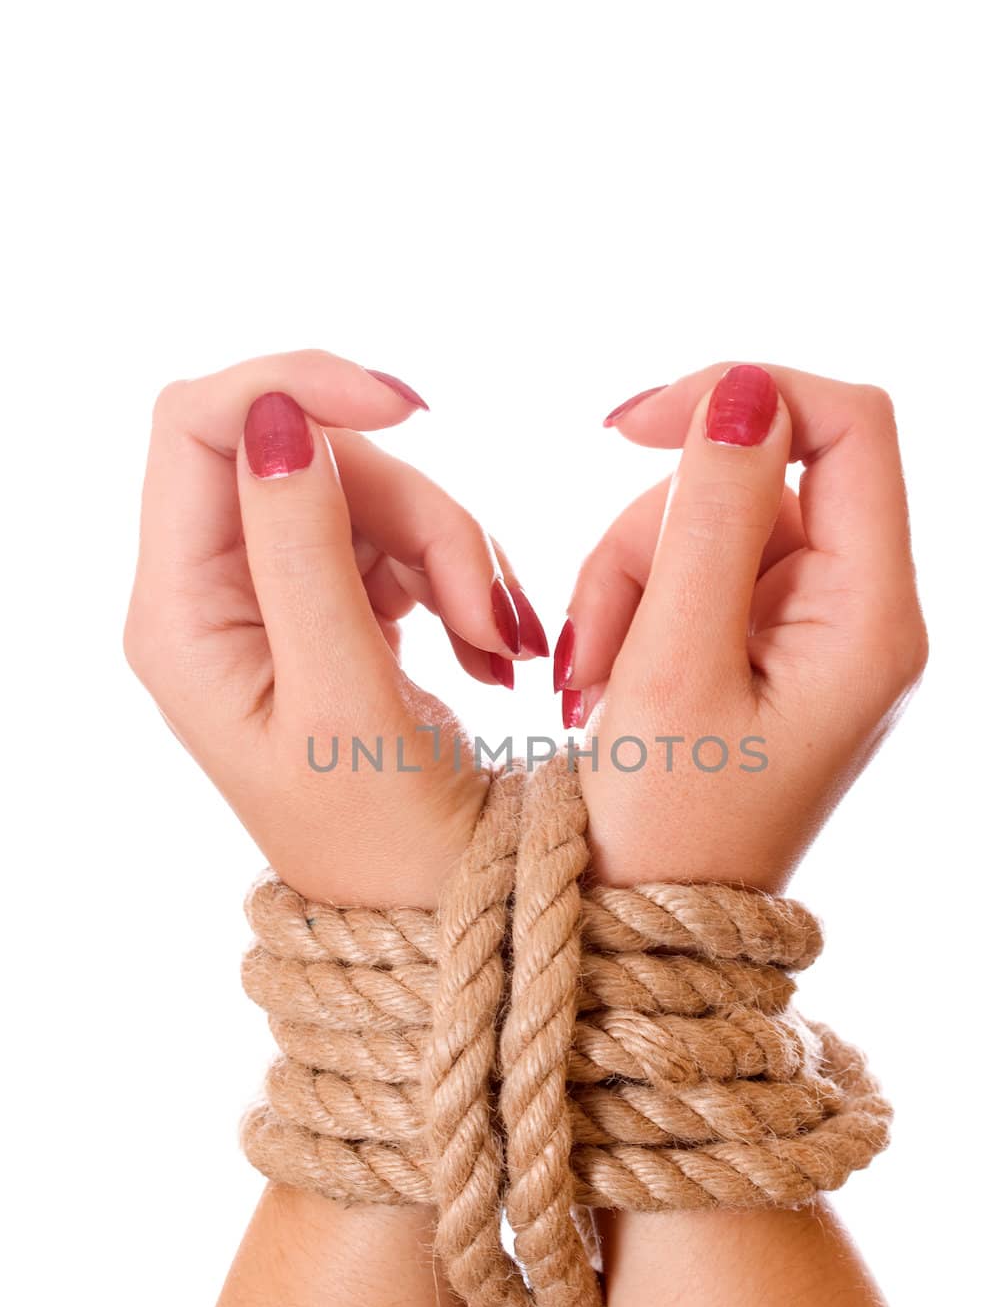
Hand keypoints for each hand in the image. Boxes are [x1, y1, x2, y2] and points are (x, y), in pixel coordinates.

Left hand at [124, 349, 546, 907]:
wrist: (450, 920)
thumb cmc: (393, 845)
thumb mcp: (345, 701)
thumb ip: (303, 554)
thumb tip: (274, 416)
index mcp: (180, 618)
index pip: (197, 427)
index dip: (294, 385)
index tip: (409, 407)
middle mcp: (211, 599)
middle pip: (305, 457)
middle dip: (415, 509)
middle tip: (487, 610)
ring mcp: (274, 602)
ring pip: (368, 493)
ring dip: (455, 552)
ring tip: (503, 652)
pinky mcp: (334, 611)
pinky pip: (402, 538)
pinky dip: (461, 577)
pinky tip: (494, 654)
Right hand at [557, 363, 927, 889]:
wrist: (646, 929)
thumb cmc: (659, 828)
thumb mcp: (671, 667)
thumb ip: (710, 520)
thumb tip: (743, 390)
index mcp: (871, 619)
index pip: (849, 426)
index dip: (743, 395)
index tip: (629, 428)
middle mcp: (862, 615)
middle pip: (761, 478)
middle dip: (654, 532)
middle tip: (595, 637)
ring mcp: (815, 633)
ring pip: (713, 521)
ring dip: (630, 577)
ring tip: (594, 678)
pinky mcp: (769, 649)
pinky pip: (698, 572)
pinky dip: (636, 606)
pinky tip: (607, 681)